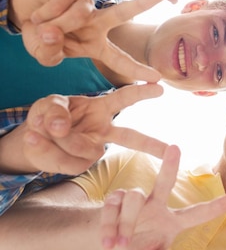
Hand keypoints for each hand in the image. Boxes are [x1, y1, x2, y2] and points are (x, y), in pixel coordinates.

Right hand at [20, 0, 162, 82]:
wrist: (23, 14)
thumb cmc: (41, 37)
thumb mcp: (44, 54)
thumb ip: (49, 53)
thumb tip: (53, 33)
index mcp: (96, 45)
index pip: (120, 60)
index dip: (137, 70)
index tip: (158, 78)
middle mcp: (97, 23)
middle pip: (123, 12)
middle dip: (144, 1)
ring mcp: (85, 6)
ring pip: (77, 16)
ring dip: (55, 25)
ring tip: (43, 26)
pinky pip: (59, 5)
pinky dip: (44, 13)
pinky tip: (40, 13)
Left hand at [21, 83, 166, 175]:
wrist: (32, 140)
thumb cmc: (48, 116)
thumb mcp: (47, 104)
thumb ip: (54, 109)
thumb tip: (62, 127)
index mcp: (101, 107)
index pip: (124, 97)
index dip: (141, 90)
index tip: (159, 83)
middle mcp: (103, 130)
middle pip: (129, 137)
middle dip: (150, 144)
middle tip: (170, 149)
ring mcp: (92, 150)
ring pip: (80, 148)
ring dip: (54, 139)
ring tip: (37, 129)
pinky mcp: (78, 166)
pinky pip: (62, 160)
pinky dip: (43, 149)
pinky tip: (36, 140)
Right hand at [100, 145, 225, 249]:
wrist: (106, 246)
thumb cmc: (137, 248)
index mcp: (171, 222)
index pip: (196, 214)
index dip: (214, 207)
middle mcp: (155, 205)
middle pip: (164, 182)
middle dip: (169, 165)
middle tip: (175, 147)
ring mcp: (133, 202)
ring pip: (134, 196)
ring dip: (127, 221)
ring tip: (121, 244)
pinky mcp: (112, 202)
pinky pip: (112, 206)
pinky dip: (109, 225)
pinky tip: (108, 242)